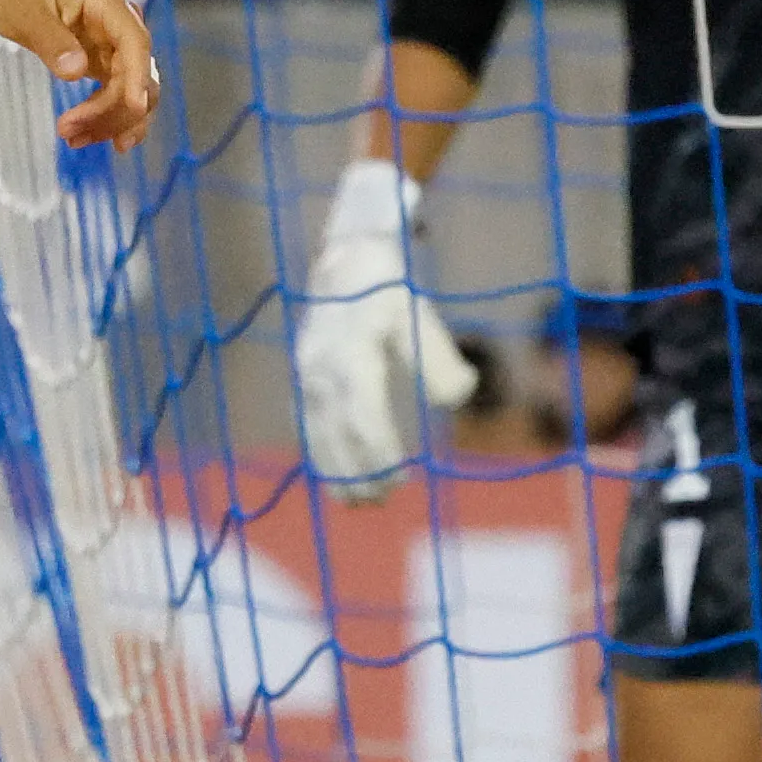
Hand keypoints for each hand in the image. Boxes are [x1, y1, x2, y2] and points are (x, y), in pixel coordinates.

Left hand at [0, 0, 159, 146]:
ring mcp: (114, 43)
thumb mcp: (24, 10)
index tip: (134, 108)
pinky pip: (116, 94)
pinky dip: (103, 117)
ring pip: (130, 90)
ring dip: (109, 120)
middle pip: (137, 74)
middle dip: (112, 109)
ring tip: (72, 140)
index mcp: (107, 1)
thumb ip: (51, 39)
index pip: (135, 42)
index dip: (138, 77)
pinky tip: (83, 137)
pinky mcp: (104, 60)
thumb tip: (76, 71)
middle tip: (68, 132)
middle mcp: (119, 22)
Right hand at [292, 156, 475, 501]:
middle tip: (384, 499)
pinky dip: (321, 456)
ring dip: (336, 474)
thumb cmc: (390, 288)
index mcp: (350, 357)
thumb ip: (440, 359)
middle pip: (336, 436)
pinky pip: (307, 427)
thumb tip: (459, 397)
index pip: (362, 419)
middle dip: (358, 474)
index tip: (402, 477)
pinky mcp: (302, 379)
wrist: (345, 259)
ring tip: (360, 502)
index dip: (380, 454)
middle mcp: (321, 371)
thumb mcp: (420, 316)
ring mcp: (306, 376)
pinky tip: (337, 478)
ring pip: (316, 436)